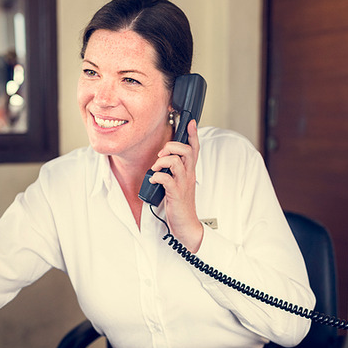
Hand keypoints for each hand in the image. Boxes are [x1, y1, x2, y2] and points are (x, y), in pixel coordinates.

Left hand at [148, 120, 203, 251]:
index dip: (193, 135)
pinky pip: (167, 179)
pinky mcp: (176, 194)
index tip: (191, 122)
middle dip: (172, 146)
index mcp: (189, 172)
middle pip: (187, 151)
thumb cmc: (180, 204)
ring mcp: (183, 184)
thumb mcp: (178, 184)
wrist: (186, 225)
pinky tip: (153, 179)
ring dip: (163, 161)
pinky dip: (157, 176)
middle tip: (161, 154)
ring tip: (155, 168)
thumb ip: (174, 171)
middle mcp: (188, 175)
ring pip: (177, 162)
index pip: (195, 149)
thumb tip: (162, 160)